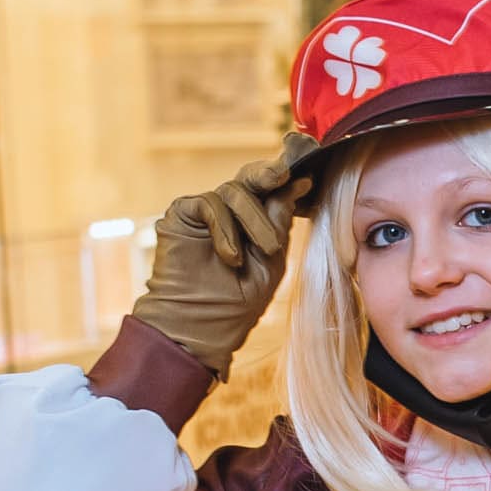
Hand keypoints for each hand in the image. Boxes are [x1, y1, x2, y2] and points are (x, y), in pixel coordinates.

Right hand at [130, 133, 323, 375]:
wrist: (202, 327)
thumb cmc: (239, 301)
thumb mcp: (271, 258)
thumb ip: (279, 219)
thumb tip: (298, 181)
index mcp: (255, 218)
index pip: (273, 187)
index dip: (289, 172)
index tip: (308, 164)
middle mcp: (230, 209)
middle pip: (253, 177)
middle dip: (271, 174)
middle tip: (284, 175)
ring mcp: (205, 210)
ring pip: (237, 191)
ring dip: (255, 221)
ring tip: (263, 251)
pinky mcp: (182, 214)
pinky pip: (210, 204)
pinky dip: (225, 229)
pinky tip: (229, 256)